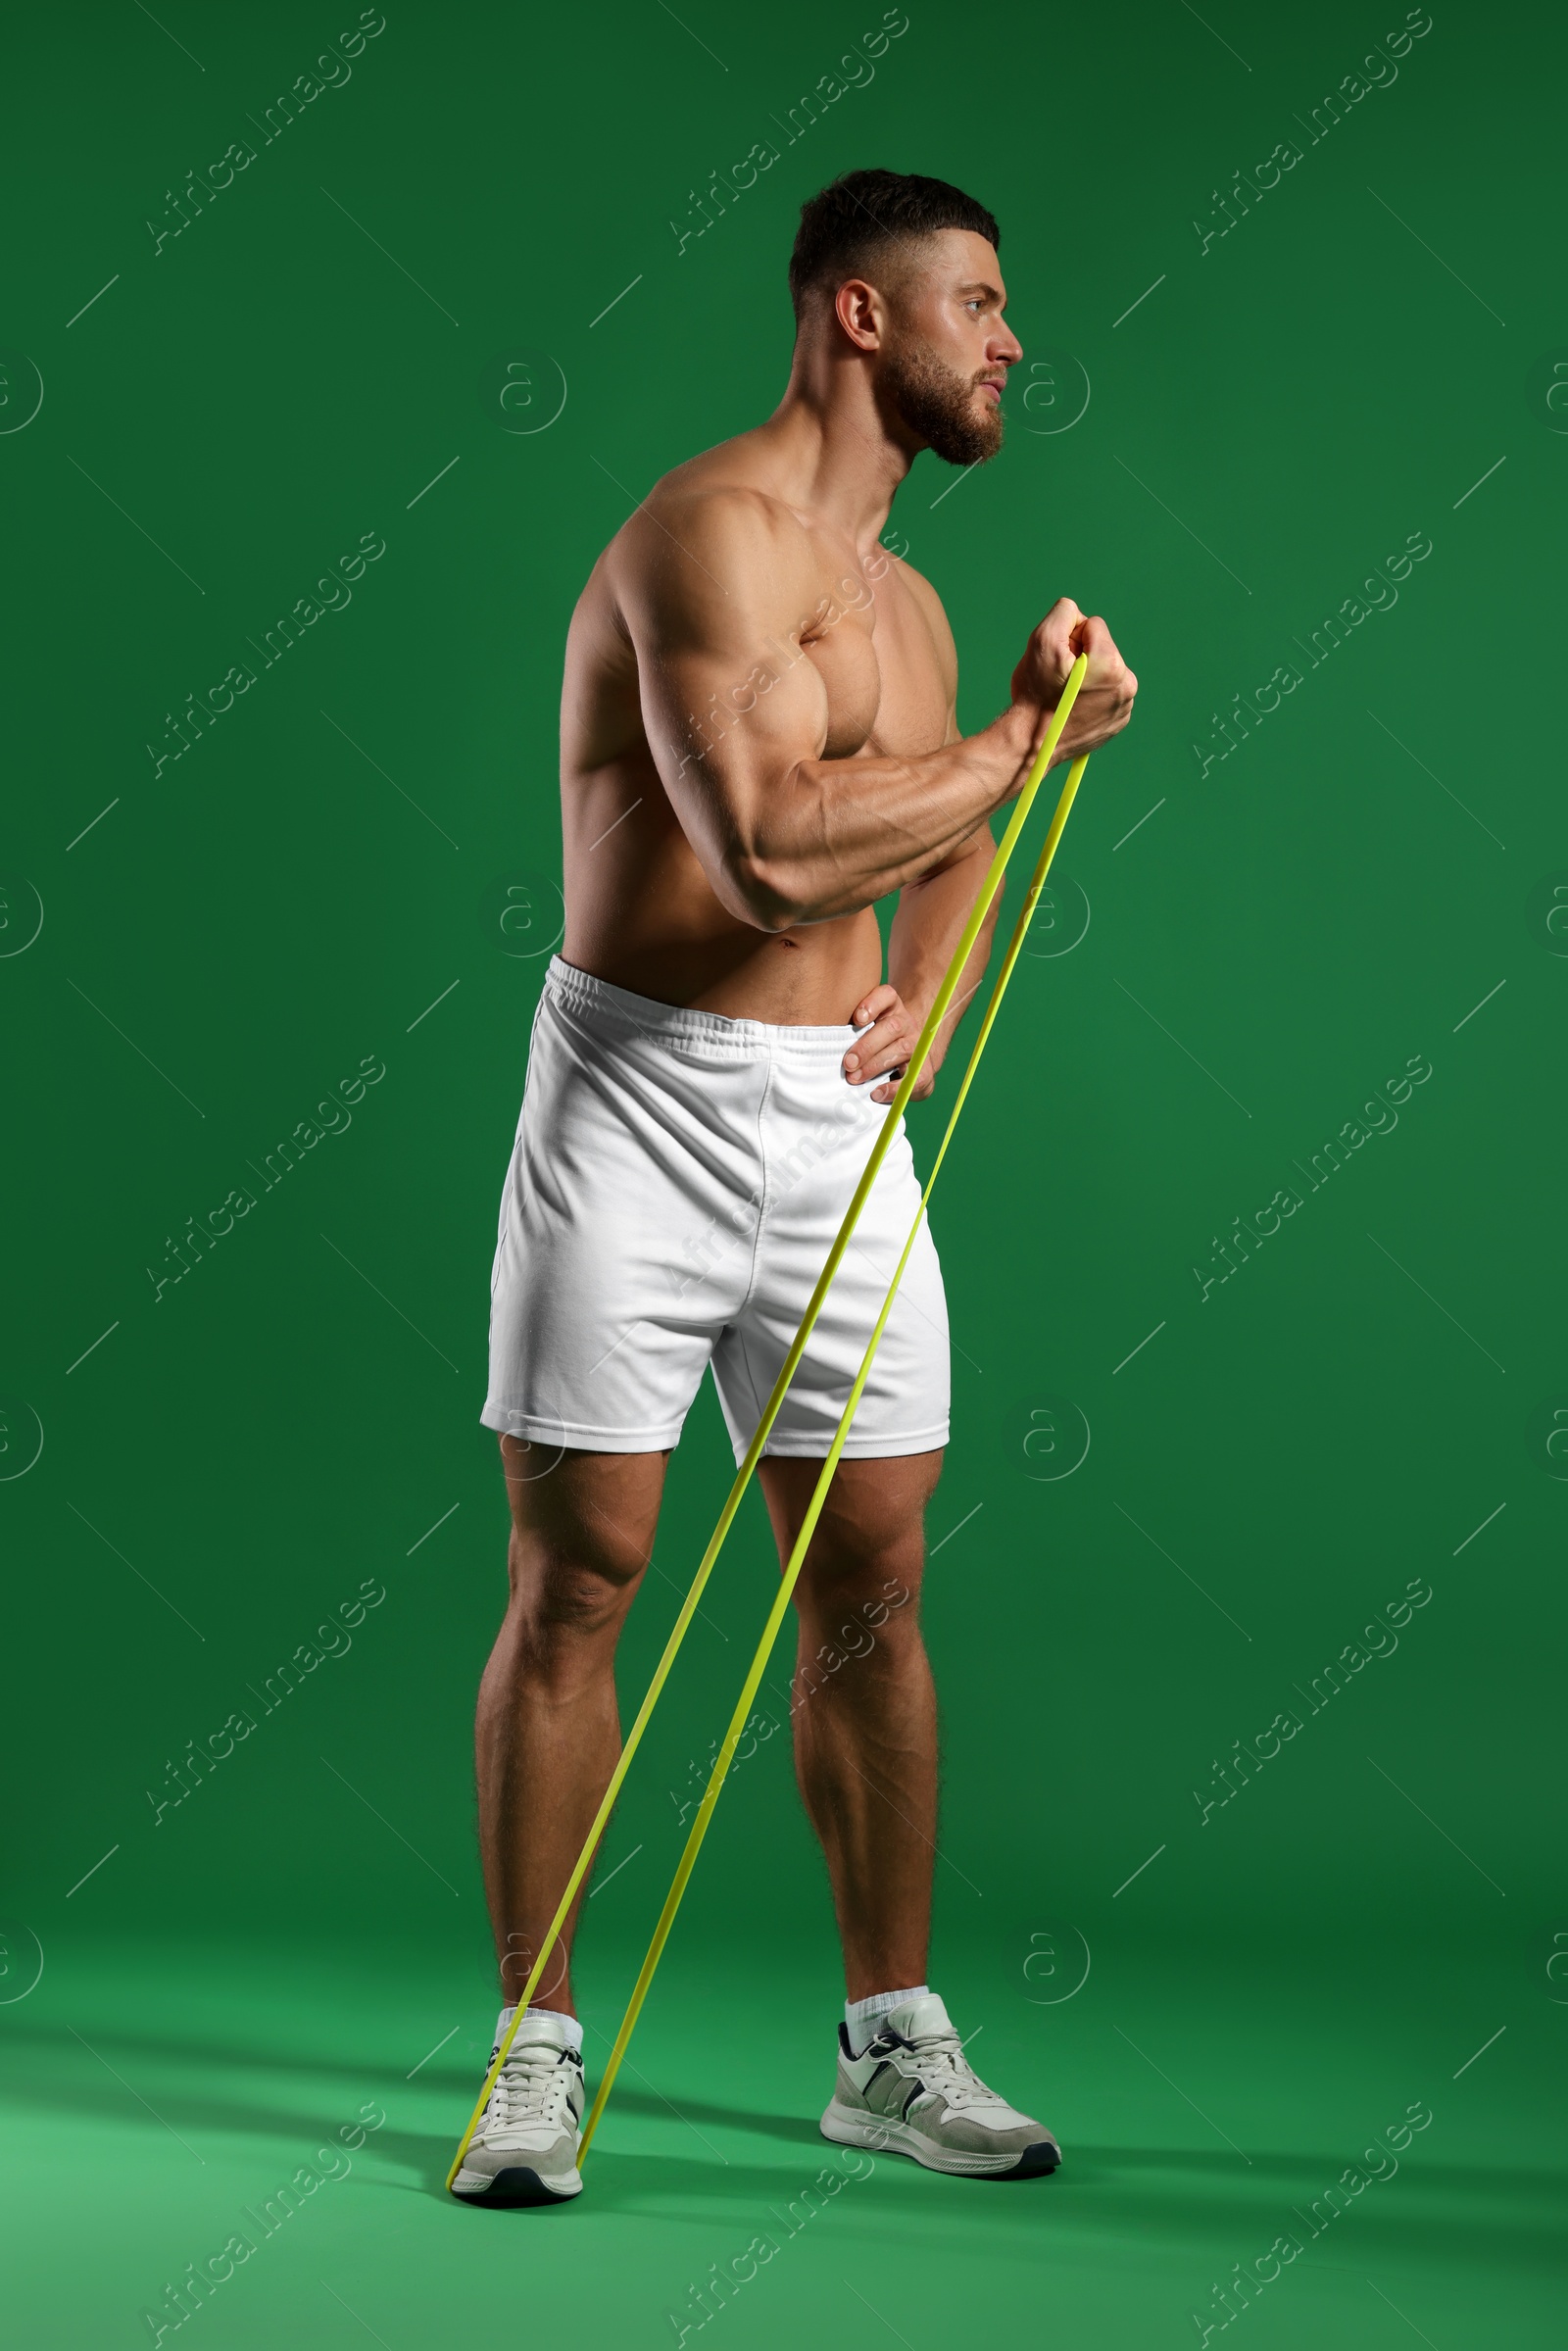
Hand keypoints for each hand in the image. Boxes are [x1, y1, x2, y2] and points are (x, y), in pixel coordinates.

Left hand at [842, 984, 935, 1103]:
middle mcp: (906, 1023)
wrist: (907, 1060)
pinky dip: (893, 1088)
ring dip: (875, 1065)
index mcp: (891, 1008)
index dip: (873, 1004)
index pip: (887, 995)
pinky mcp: (925, 1069)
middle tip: (847, 1063)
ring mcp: (918, 1045)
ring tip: (854, 1078)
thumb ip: (848, 1031)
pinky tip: (876, 1093)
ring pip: (902, 1050)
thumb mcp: (862, 1031)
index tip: (857, 1019)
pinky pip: (914, 1078)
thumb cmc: (873, 1044)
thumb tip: (823, 1044)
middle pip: (891, 1027)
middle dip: (867, 1046)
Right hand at [1010, 596, 1136, 768]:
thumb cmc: (1034, 694)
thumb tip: (1079, 617)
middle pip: (1102, 649)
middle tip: (1059, 680)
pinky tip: (1073, 708)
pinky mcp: (1119, 721)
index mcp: (1111, 662)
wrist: (1031, 744)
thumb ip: (1064, 612)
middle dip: (1081, 658)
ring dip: (1087, 677)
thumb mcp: (1041, 639)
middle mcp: (1126, 684)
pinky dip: (1091, 697)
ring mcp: (1124, 706)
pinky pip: (1107, 695)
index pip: (1093, 625)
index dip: (1070, 638)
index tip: (1058, 661)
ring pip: (1105, 672)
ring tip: (1065, 696)